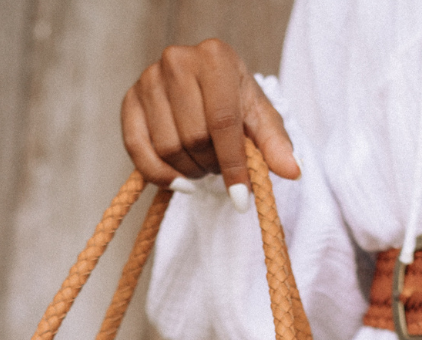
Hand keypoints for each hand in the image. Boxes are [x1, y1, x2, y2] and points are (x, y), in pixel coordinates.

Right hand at [121, 39, 298, 206]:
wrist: (202, 82)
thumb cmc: (233, 100)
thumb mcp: (259, 118)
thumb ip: (274, 144)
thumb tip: (292, 171)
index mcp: (215, 58)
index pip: (222, 122)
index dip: (233, 165)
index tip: (241, 199)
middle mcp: (177, 61)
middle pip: (193, 138)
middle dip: (211, 165)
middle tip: (219, 167)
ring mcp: (148, 79)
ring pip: (167, 148)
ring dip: (188, 170)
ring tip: (202, 164)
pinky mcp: (129, 101)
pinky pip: (137, 150)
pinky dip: (159, 175)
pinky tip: (179, 182)